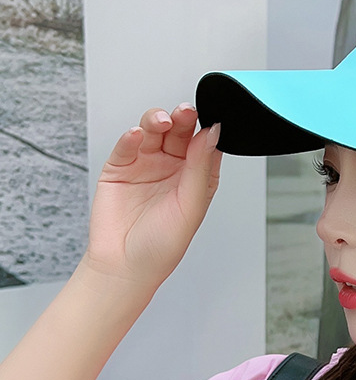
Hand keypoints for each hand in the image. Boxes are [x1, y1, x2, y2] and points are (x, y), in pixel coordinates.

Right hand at [83, 104, 221, 289]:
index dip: (207, 129)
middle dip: (183, 119)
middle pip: (179, 132)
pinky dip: (130, 136)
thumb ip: (200, 167)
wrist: (124, 266)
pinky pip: (126, 145)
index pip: (204, 144)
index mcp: (195, 177)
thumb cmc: (161, 246)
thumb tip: (212, 134)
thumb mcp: (190, 206)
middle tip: (186, 112)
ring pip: (153, 131)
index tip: (211, 117)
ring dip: (157, 120)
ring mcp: (145, 165)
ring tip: (163, 121)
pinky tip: (135, 134)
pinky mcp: (119, 167)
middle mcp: (172, 168)